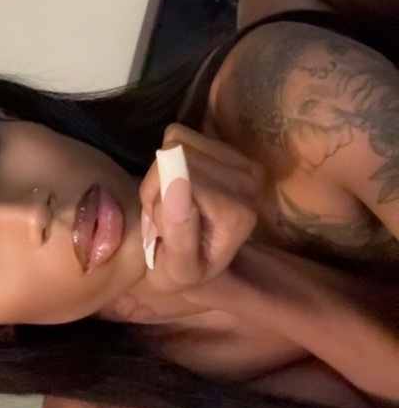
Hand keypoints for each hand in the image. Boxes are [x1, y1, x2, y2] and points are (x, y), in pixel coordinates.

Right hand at [139, 123, 267, 304]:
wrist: (202, 259)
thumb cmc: (186, 272)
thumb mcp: (178, 269)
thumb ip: (178, 232)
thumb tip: (176, 181)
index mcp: (239, 213)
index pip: (180, 179)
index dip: (158, 202)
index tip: (162, 232)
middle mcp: (249, 180)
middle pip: (177, 156)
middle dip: (158, 188)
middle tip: (164, 219)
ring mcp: (240, 158)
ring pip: (175, 143)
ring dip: (161, 174)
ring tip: (170, 203)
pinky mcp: (224, 144)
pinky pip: (178, 135)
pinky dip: (167, 159)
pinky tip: (177, 183)